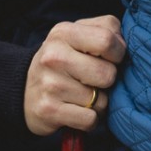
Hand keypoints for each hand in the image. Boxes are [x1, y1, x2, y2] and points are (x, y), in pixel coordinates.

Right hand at [24, 16, 124, 135]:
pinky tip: (78, 111)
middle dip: (109, 80)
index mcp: (64, 32)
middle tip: (94, 80)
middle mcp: (53, 57)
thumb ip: (107, 31)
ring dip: (99, 102)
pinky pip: (90, 119)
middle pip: (107, 74)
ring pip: (101, 100)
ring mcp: (49, 84)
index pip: (107, 40)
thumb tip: (125, 48)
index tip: (110, 58)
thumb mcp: (80, 35)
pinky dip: (90, 119)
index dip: (118, 53)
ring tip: (84, 95)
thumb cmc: (64, 60)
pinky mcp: (48, 110)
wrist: (25, 91)